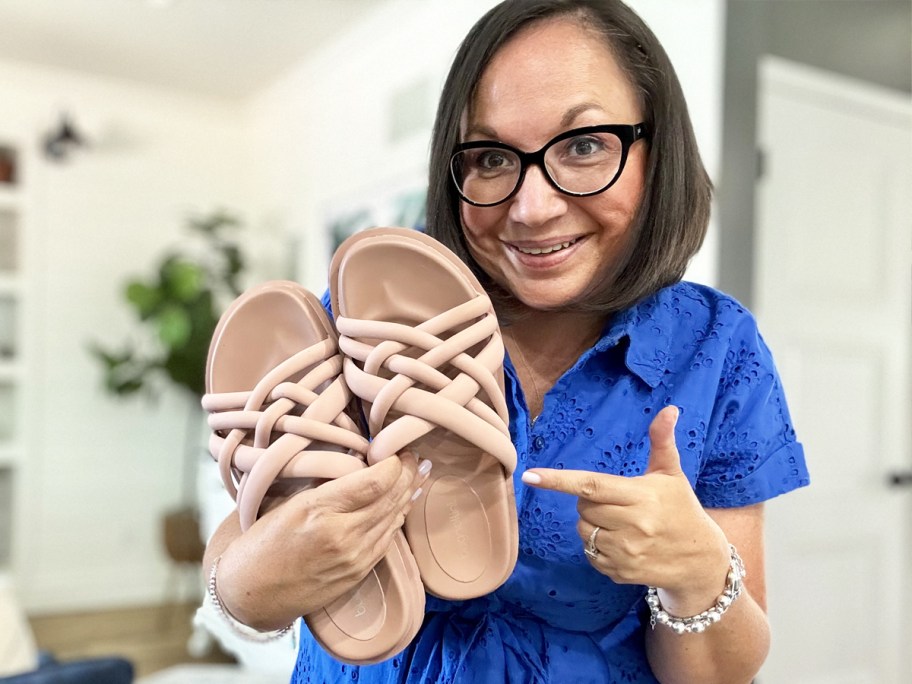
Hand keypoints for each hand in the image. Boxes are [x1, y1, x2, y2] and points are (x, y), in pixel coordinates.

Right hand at [215, 450, 429, 629]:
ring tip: (418, 475)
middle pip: (389, 499)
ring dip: (407, 495)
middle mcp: (341, 535)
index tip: (398, 450)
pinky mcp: (358, 573)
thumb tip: (360, 462)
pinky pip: (387, 539)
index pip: (374, 483)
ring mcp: (353, 557)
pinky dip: (397, 518)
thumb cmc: (263, 542)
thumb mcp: (289, 502)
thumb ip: (326, 484)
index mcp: (319, 510)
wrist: (252, 593)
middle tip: (415, 458)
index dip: (394, 464)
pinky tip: (402, 504)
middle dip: (407, 475)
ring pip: (393, 519)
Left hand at [521, 406, 729, 614]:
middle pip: (583, 507)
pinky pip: (589, 554)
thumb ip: (662, 441)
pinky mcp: (620, 572)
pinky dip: (597, 547)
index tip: (530, 475)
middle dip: (591, 502)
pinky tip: (621, 543)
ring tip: (620, 523)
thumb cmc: (681, 509)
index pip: (591, 485)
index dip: (558, 480)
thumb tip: (669, 409)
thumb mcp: (672, 474)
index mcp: (640, 496)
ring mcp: (625, 552)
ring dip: (593, 524)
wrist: (701, 560)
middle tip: (617, 502)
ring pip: (583, 531)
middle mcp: (632, 525)